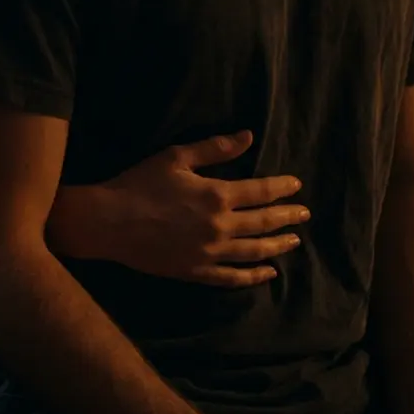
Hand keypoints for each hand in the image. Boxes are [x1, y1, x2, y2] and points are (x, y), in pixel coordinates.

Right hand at [46, 130, 309, 286]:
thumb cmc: (139, 184)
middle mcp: (221, 227)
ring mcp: (210, 253)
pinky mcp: (196, 272)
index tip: (296, 186)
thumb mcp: (176, 158)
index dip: (281, 188)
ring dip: (277, 246)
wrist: (109, 222)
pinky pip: (232, 277)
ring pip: (254, 251)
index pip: (260, 192)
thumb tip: (248, 136)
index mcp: (217, 196)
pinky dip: (253, 276)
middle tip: (304, 214)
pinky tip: (267, 273)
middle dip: (287, 217)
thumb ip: (214, 149)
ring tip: (294, 242)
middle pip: (263, 222)